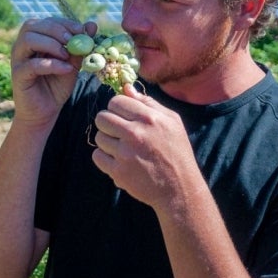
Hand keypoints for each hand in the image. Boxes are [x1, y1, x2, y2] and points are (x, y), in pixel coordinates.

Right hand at [9, 17, 95, 126]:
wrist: (45, 112)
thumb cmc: (56, 86)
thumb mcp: (72, 63)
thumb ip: (79, 46)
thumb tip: (91, 25)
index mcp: (34, 40)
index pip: (45, 22)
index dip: (63, 23)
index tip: (81, 30)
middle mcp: (22, 47)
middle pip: (33, 26)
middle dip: (56, 30)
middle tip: (73, 40)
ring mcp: (18, 60)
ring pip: (28, 40)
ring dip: (51, 44)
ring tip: (67, 55)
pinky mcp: (18, 75)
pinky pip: (32, 64)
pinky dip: (51, 64)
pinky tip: (66, 69)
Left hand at [91, 84, 199, 211]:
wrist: (179, 189)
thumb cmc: (177, 152)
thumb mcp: (172, 122)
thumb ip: (149, 103)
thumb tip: (126, 88)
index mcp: (149, 118)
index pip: (116, 101)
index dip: (116, 108)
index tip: (122, 116)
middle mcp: (136, 133)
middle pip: (102, 118)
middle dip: (108, 123)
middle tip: (119, 132)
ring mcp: (125, 153)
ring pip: (99, 137)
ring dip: (107, 142)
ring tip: (122, 148)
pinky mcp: (118, 172)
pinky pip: (97, 156)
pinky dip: (104, 158)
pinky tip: (118, 160)